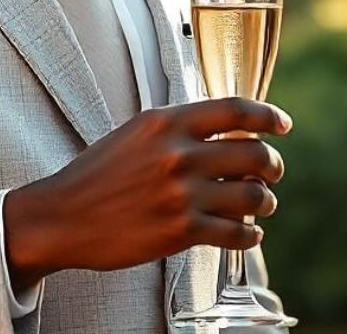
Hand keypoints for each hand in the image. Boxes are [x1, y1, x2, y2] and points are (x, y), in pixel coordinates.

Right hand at [3, 98, 290, 287]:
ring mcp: (181, 194)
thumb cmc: (98, 174)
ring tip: (262, 203)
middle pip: (253, 153)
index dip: (267, 116)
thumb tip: (227, 130)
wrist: (63, 216)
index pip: (235, 110)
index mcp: (166, 122)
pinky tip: (249, 234)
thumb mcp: (137, 133)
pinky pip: (236, 233)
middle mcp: (178, 154)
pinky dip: (251, 236)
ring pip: (252, 195)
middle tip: (273, 170)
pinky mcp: (181, 232)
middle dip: (272, 164)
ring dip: (265, 200)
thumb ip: (178, 128)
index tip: (282, 124)